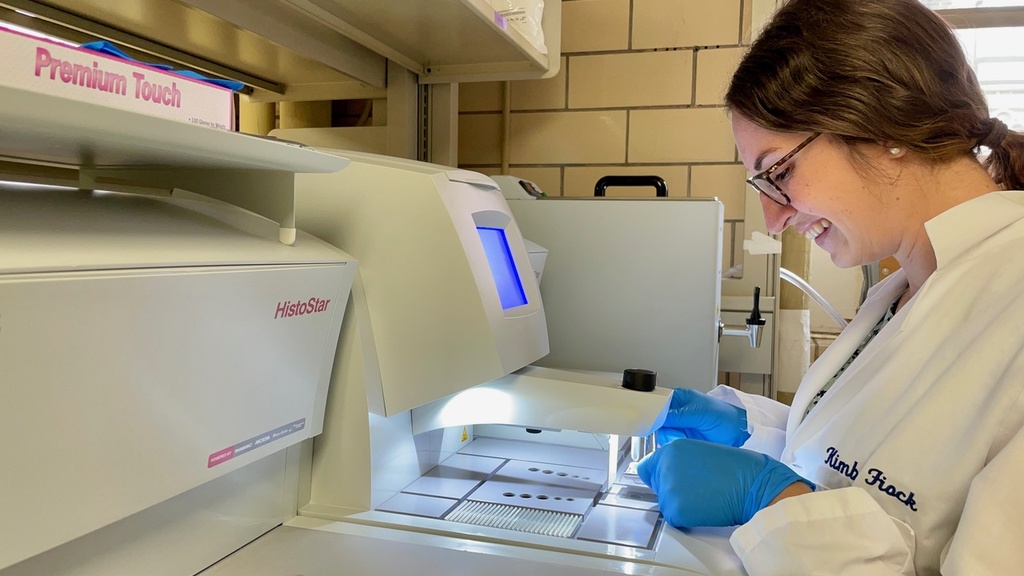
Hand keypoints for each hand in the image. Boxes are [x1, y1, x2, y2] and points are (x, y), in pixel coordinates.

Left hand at [637, 438, 813, 528]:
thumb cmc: (737, 469)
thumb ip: (679, 459)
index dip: (659, 476)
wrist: (755, 485)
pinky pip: (674, 518)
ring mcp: (669, 487)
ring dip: (681, 505)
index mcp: (672, 448)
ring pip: (665, 503)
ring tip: (705, 496)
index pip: (647, 467)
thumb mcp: (701, 452)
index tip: (669, 481)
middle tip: (698, 489)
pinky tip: (706, 507)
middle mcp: (666, 465)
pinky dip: (687, 519)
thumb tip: (664, 471)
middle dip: (671, 490)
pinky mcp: (675, 509)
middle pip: (655, 486)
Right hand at [656, 388, 749, 447]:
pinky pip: (669, 442)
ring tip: (681, 436)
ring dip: (669, 436)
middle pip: (657, 419)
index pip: (658, 403)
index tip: (652, 420)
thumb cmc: (723, 415)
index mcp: (679, 398)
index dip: (653, 411)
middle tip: (671, 430)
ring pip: (662, 432)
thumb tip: (659, 417)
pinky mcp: (682, 439)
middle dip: (663, 427)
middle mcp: (676, 412)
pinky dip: (673, 444)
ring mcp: (679, 426)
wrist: (736, 433)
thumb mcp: (699, 412)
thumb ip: (678, 415)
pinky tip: (682, 442)